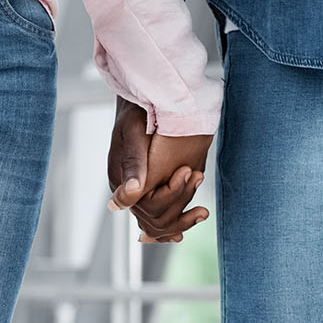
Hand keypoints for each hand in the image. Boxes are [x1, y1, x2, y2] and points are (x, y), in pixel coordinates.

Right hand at [106, 98, 213, 242]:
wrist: (141, 100)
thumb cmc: (136, 111)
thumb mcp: (133, 132)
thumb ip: (133, 162)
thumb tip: (134, 191)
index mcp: (120, 180)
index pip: (146, 207)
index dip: (171, 196)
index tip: (190, 172)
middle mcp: (127, 191)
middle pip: (154, 219)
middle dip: (180, 205)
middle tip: (199, 178)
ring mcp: (138, 192)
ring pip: (159, 223)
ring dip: (182, 220)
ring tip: (202, 211)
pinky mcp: (150, 189)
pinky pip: (162, 216)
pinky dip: (177, 222)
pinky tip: (192, 220)